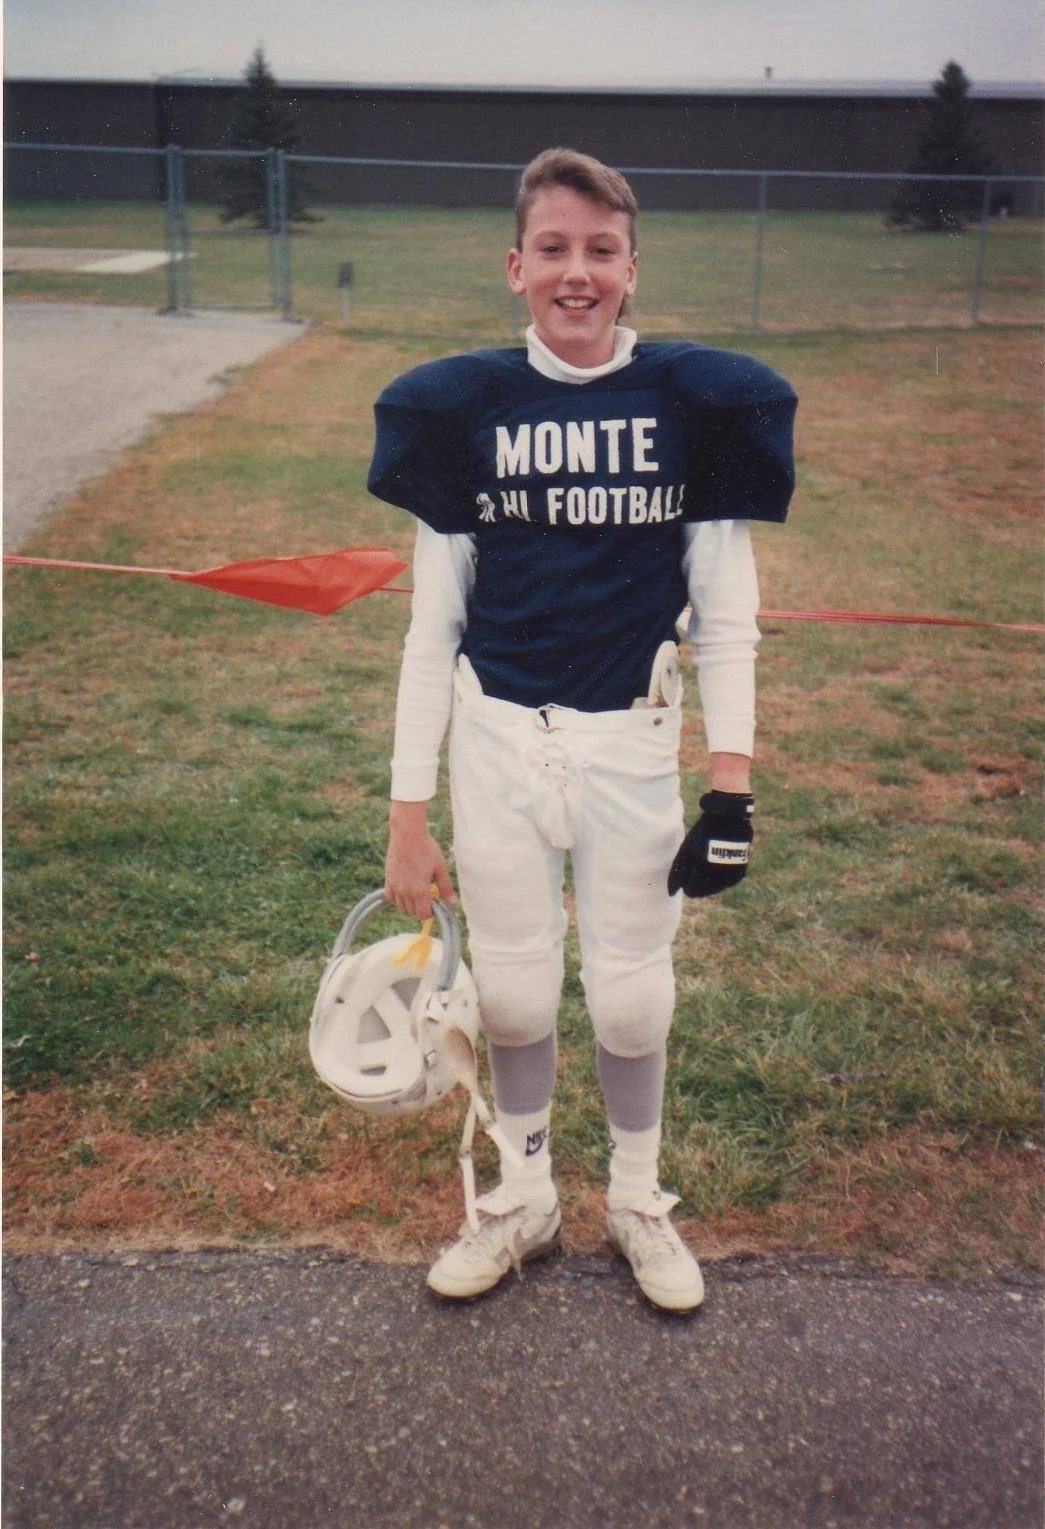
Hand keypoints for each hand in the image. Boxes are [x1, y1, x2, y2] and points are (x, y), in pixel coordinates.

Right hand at [385, 800, 454, 918]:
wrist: (408, 835)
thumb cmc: (427, 850)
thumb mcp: (440, 868)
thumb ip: (445, 887)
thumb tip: (453, 903)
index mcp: (420, 891)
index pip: (423, 914)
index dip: (430, 913)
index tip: (434, 904)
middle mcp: (406, 892)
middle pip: (412, 912)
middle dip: (421, 908)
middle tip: (428, 896)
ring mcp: (395, 886)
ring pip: (401, 906)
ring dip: (410, 904)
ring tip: (417, 891)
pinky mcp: (388, 879)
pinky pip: (390, 897)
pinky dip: (397, 898)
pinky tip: (405, 890)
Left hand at [668, 791, 753, 897]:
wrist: (729, 820)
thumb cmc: (702, 835)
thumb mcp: (686, 852)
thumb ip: (678, 874)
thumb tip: (671, 893)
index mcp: (703, 872)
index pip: (691, 891)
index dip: (686, 883)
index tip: (687, 872)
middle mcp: (718, 878)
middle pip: (703, 892)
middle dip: (697, 883)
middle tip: (696, 867)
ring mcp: (731, 877)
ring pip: (714, 889)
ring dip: (709, 882)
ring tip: (708, 863)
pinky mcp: (740, 874)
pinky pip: (726, 884)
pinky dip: (720, 878)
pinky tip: (717, 865)